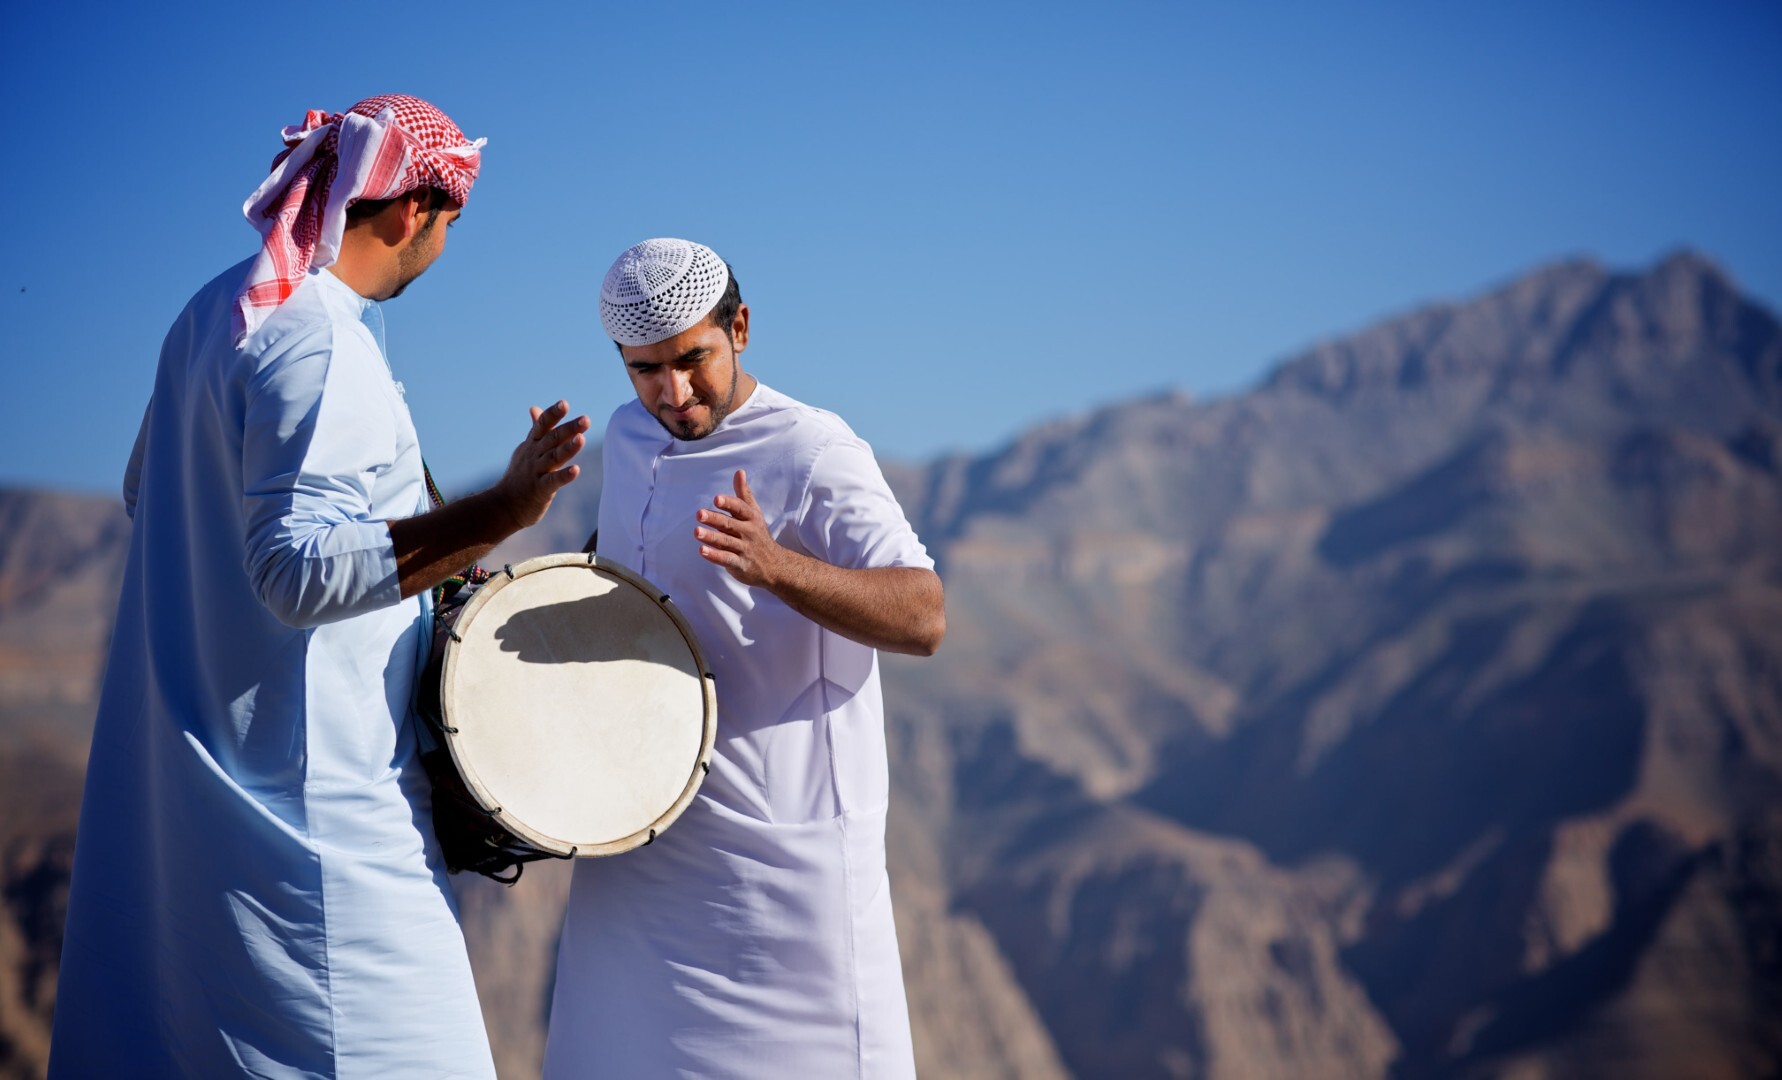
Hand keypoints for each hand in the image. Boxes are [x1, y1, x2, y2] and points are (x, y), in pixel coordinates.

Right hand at [491, 400, 588, 531]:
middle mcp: (534, 456)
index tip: (565, 403)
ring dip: (568, 448)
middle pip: (552, 439)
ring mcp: (536, 472)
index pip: (542, 425)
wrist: (504, 505)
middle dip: (569, 428)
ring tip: (581, 438)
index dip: (553, 414)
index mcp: (532, 445)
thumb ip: (535, 429)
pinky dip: (564, 475)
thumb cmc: (519, 476)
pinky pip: (553, 481)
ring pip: (553, 458)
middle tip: (586, 419)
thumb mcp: (525, 449)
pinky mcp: (540, 490)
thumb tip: (534, 408)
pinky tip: (576, 470)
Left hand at [696, 469, 789, 587]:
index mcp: (751, 518)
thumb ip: (744, 494)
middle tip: (699, 514)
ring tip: (696, 532)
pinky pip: (726, 559)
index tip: (716, 499)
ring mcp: (745, 549)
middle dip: (714, 519)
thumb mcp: (754, 513)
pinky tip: (702, 550)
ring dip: (711, 537)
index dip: (728, 503)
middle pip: (729, 524)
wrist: (775, 565)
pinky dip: (714, 555)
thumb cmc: (759, 535)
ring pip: (726, 541)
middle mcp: (749, 532)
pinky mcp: (740, 564)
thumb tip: (739, 471)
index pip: (740, 508)